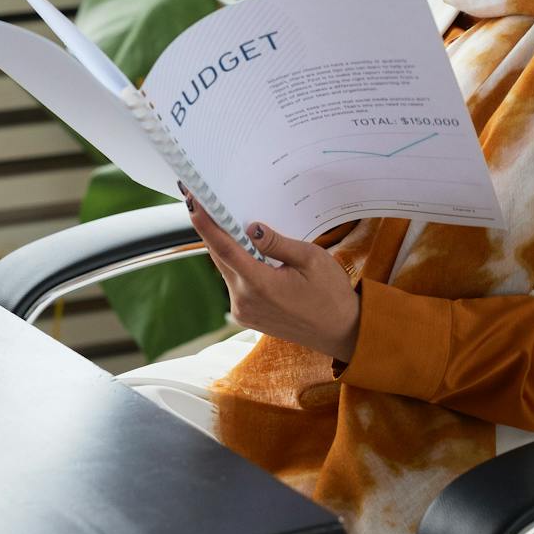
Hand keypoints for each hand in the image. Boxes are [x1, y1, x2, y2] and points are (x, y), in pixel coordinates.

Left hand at [180, 183, 361, 362]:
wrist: (341, 332)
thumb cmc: (331, 294)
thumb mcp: (311, 259)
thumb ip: (277, 243)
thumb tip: (249, 227)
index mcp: (260, 285)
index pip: (224, 248)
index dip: (205, 223)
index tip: (192, 201)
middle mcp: (245, 300)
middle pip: (219, 257)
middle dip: (211, 228)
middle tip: (203, 200)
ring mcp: (243, 311)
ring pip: (225, 269)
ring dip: (224, 246)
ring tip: (224, 219)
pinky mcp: (245, 316)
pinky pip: (233, 283)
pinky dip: (234, 264)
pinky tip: (242, 248)